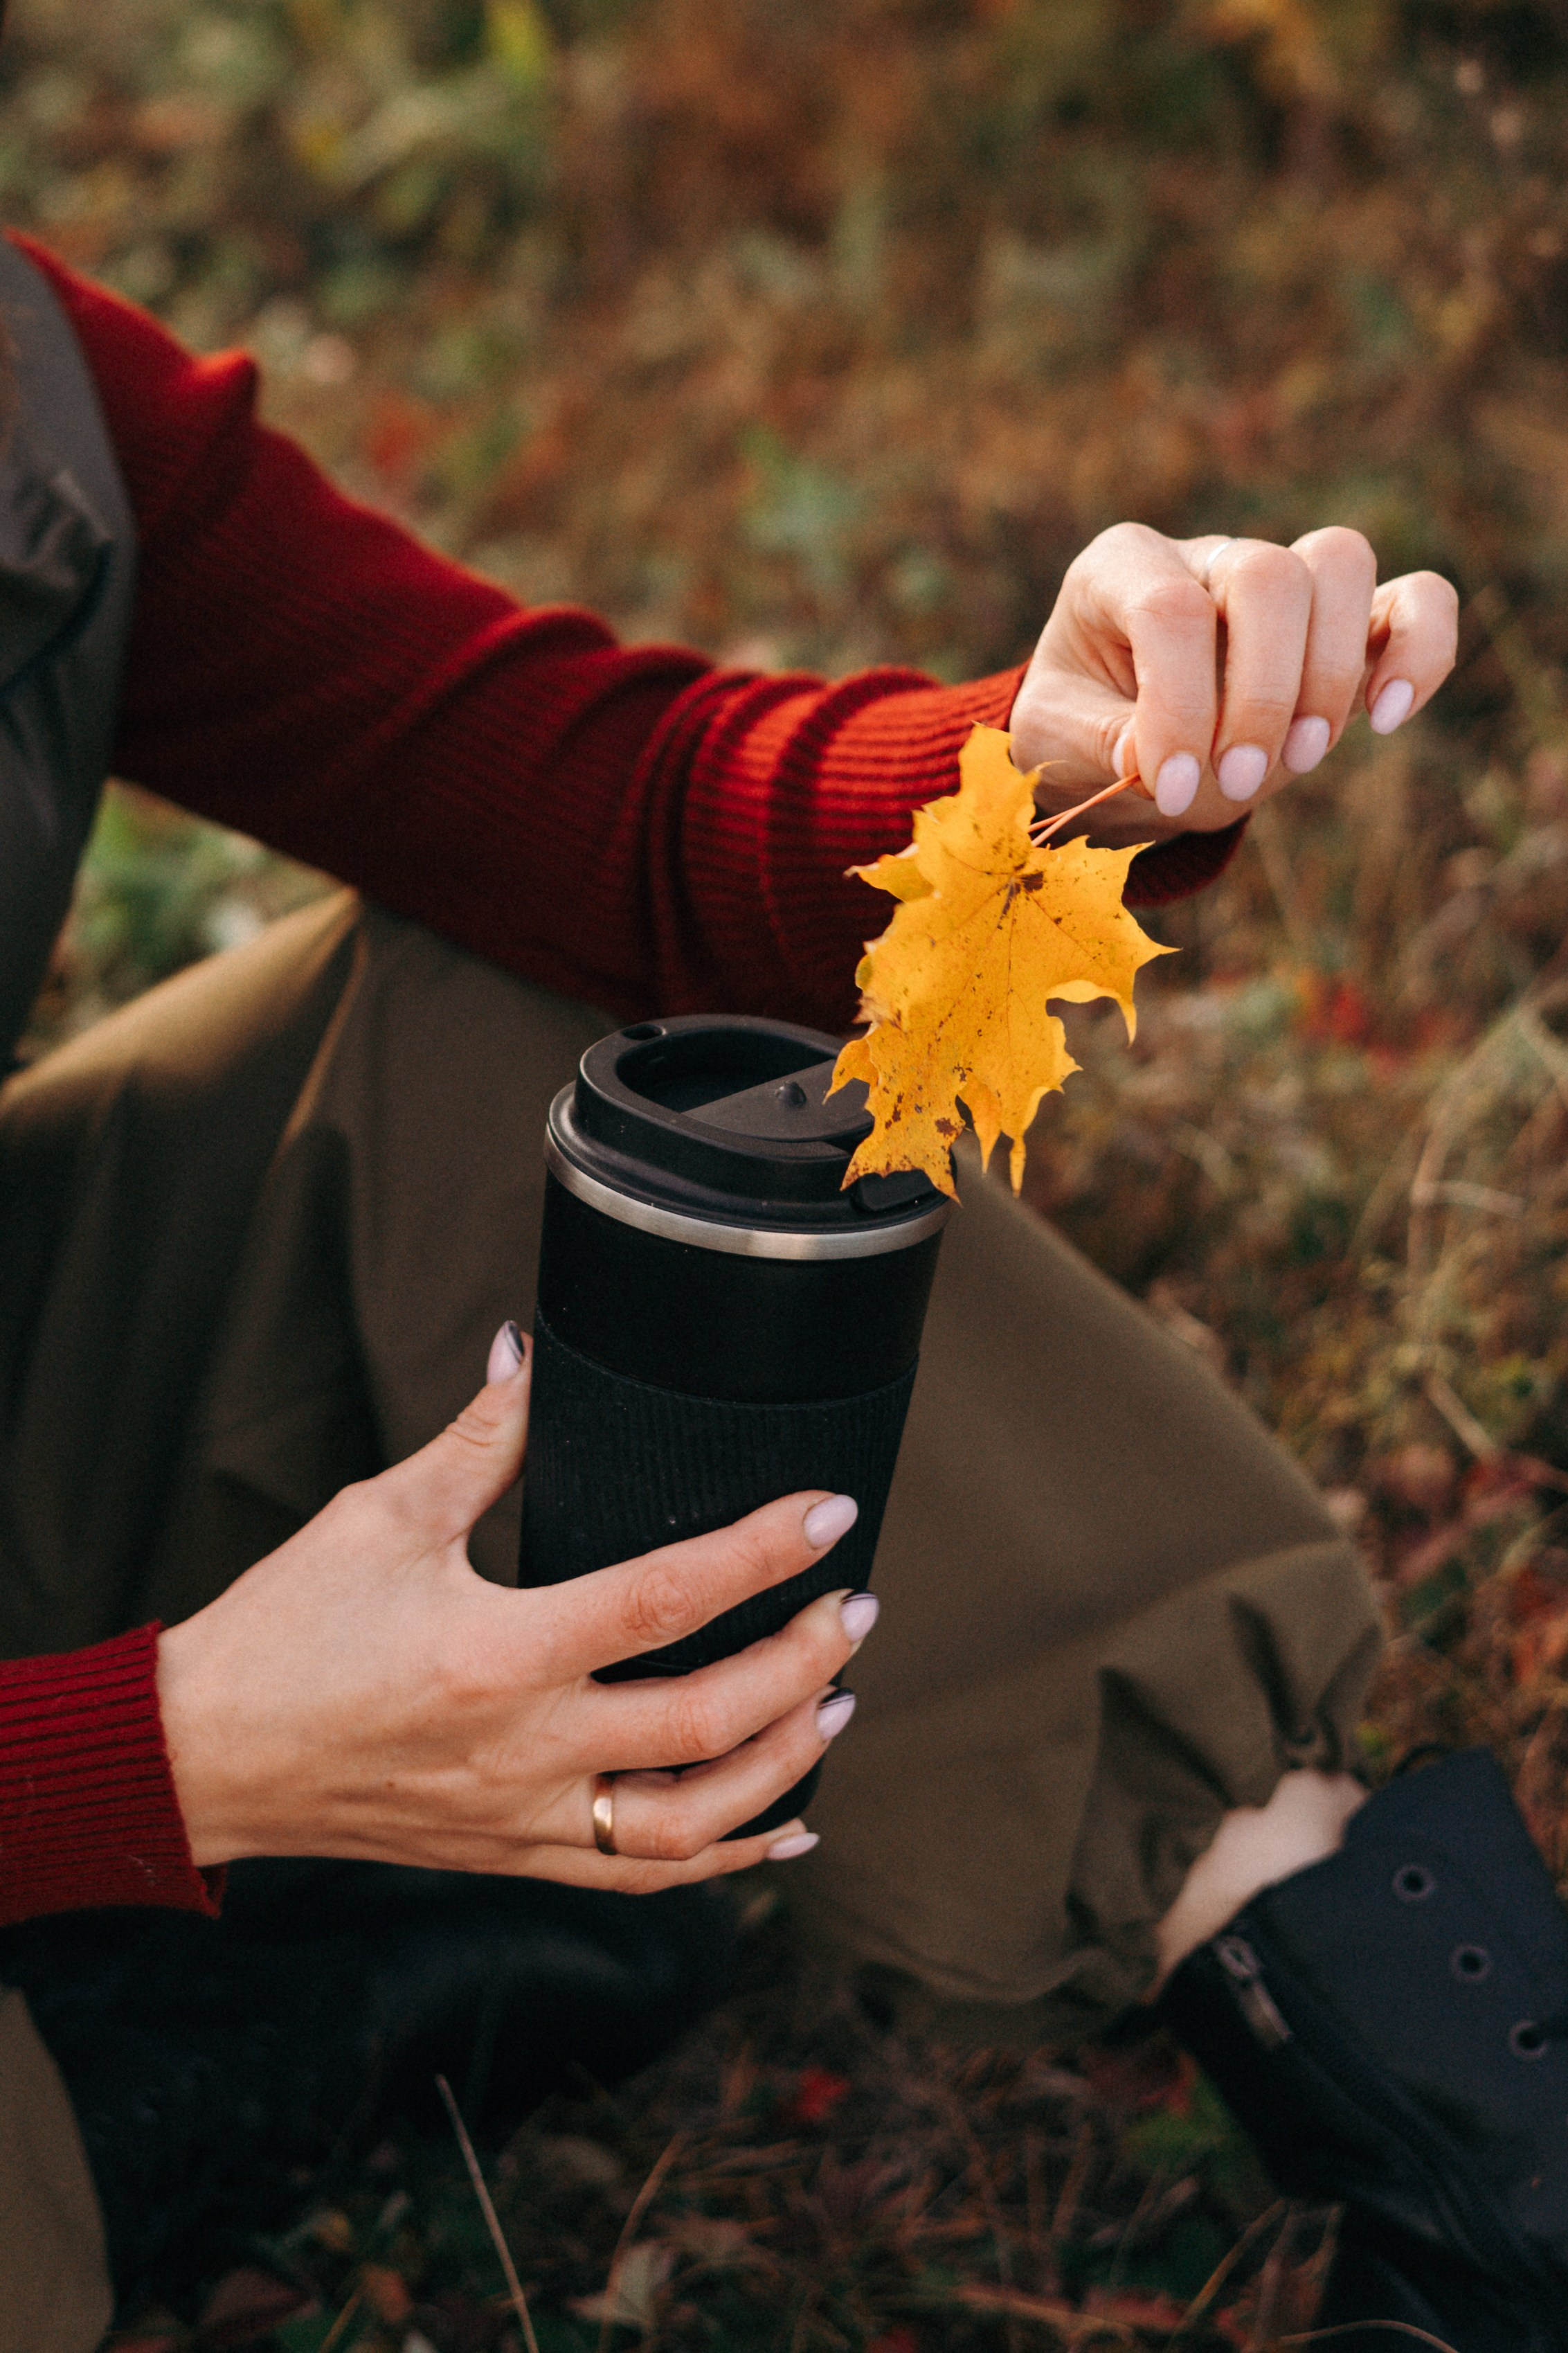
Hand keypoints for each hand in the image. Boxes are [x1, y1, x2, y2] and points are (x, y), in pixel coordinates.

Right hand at [156, 1331, 869, 1891]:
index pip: (667, 1599)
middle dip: (804, 1663)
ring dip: (784, 1765)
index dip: (763, 1553)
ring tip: (839, 1703)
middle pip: (708, 1722)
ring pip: (691, 1824)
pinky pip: (639, 1878)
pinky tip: (782, 1826)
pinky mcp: (510, 1856)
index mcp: (496, 1653)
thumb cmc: (284, 1632)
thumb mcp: (379, 1517)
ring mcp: (520, 1819)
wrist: (205, 1759)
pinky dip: (724, 1859)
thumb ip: (477, 1438)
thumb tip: (530, 1352)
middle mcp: (522, 1750)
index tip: (829, 1514)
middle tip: (858, 1609)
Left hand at [1009, 523, 1458, 840]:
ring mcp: (1282, 580)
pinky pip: (1414, 599)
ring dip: (1327, 677)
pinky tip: (1388, 716)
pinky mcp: (1342, 624)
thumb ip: (1096, 744)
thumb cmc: (1078, 728)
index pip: (1170, 611)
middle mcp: (1207, 556)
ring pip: (1340, 565)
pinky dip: (1420, 651)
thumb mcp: (1054, 741)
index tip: (1167, 789)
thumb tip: (1157, 759)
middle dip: (1261, 696)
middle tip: (1234, 782)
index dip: (1178, 707)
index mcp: (1120, 567)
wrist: (1109, 740)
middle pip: (1268, 575)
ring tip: (1295, 762)